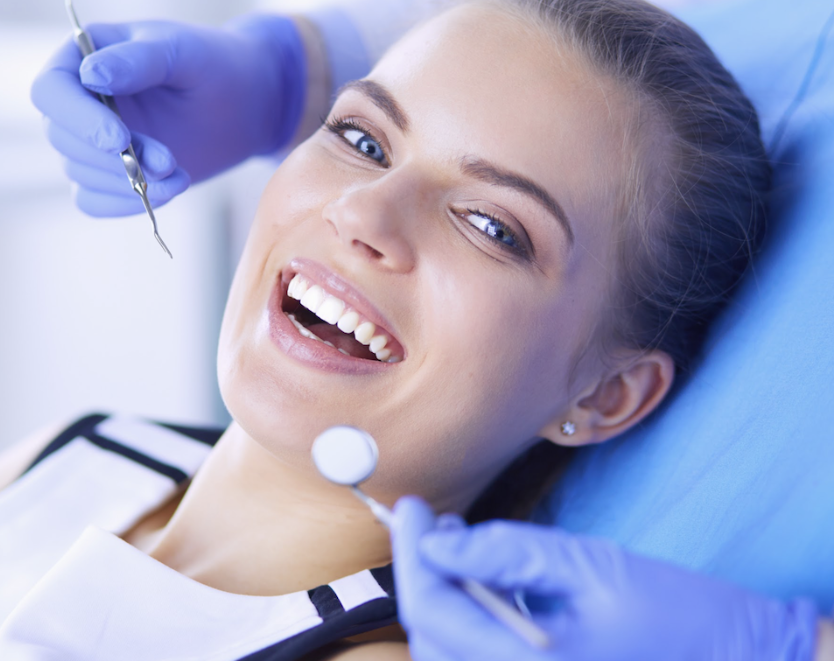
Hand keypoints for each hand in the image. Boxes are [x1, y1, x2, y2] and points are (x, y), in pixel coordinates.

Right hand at [31, 15, 304, 215]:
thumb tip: (90, 75)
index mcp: (82, 57)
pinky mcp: (109, 175)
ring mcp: (90, 141)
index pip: (51, 92)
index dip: (79, 119)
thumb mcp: (181, 53)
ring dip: (128, 182)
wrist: (243, 104)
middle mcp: (78, 101)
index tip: (119, 139)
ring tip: (179, 175)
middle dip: (115, 158)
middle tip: (168, 161)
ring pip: (81, 174)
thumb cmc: (212, 65)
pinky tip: (166, 192)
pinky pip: (93, 202)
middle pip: (64, 140)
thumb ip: (138, 61)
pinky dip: (125, 204)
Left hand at [392, 496, 817, 660]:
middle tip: (428, 521)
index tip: (411, 507)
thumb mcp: (588, 566)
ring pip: (448, 652)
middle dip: (420, 573)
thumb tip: (436, 538)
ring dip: (440, 596)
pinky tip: (481, 579)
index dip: (412, 553)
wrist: (739, 659)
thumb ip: (507, 552)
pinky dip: (467, 618)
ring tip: (453, 543)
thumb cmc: (676, 615)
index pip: (432, 612)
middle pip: (431, 637)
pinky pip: (479, 658)